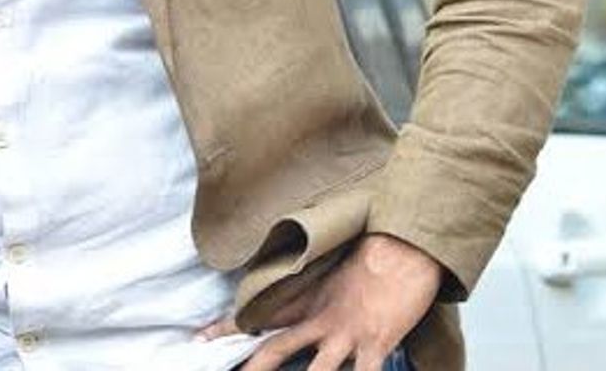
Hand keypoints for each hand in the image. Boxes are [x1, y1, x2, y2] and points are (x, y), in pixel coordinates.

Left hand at [197, 233, 441, 370]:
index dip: (228, 327)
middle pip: (278, 349)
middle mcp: (322, 318)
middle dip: (253, 367)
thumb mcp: (333, 266)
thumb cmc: (372, 250)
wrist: (403, 247)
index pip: (261, 313)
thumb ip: (312, 284)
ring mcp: (346, 333)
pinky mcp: (374, 343)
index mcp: (309, 297)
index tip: (201, 338)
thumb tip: (298, 293)